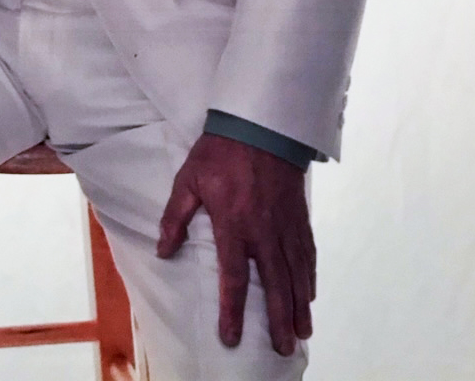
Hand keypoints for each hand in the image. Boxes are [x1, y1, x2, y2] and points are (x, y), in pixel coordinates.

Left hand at [156, 133, 314, 355]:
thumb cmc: (220, 152)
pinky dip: (310, 276)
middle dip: (278, 320)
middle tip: (284, 348)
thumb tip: (163, 251)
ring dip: (299, 305)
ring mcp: (285, 225)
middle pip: (274, 285)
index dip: (233, 311)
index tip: (231, 337)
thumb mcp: (188, 179)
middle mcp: (264, 232)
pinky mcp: (299, 216)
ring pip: (296, 274)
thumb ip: (175, 217)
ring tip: (302, 333)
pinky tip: (311, 295)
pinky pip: (307, 253)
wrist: (260, 125)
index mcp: (234, 225)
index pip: (234, 278)